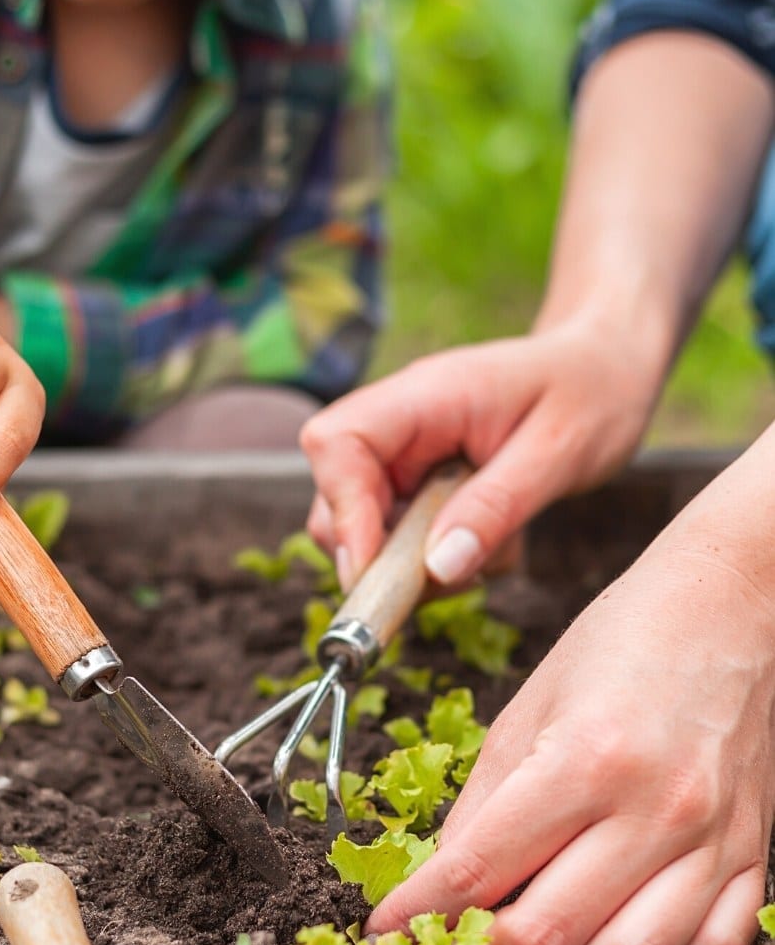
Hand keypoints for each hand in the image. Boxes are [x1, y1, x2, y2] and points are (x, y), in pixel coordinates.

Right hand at [301, 318, 662, 593]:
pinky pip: (404, 542)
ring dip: (418, 566)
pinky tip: (495, 543)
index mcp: (423, 396)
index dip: (343, 513)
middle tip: (451, 577)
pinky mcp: (421, 486)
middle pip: (335, 498)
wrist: (608, 367)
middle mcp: (400, 425)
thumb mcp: (560, 452)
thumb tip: (437, 569)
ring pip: (366, 532)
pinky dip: (442, 563)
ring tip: (493, 550)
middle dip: (380, 555)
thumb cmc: (591, 392)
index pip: (336, 444)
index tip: (375, 571)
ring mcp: (407, 457)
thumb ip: (497, 507)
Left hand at [365, 520, 774, 944]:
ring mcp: (714, 839)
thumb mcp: (527, 706)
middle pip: (548, 933)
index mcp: (585, 758)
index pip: (478, 870)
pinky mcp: (753, 854)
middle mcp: (655, 808)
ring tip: (530, 942)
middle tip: (455, 938)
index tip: (384, 931)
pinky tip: (614, 932)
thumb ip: (482, 802)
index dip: (417, 913)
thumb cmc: (621, 645)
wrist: (729, 609)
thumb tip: (441, 881)